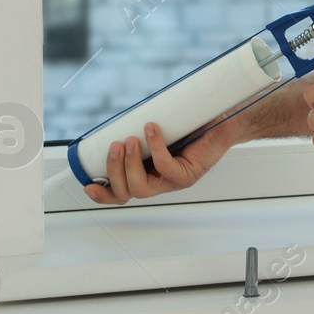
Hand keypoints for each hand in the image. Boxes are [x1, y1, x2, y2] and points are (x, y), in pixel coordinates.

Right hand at [83, 118, 236, 204]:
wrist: (225, 120)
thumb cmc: (192, 122)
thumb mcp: (159, 127)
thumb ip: (139, 128)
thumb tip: (117, 119)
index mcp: (148, 174)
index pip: (121, 193)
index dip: (103, 194)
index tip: (87, 183)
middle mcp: (160, 182)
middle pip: (126, 192)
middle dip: (114, 170)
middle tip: (115, 144)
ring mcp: (175, 181)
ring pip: (142, 187)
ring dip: (130, 164)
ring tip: (130, 139)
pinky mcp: (189, 174)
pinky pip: (166, 168)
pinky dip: (156, 148)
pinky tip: (152, 129)